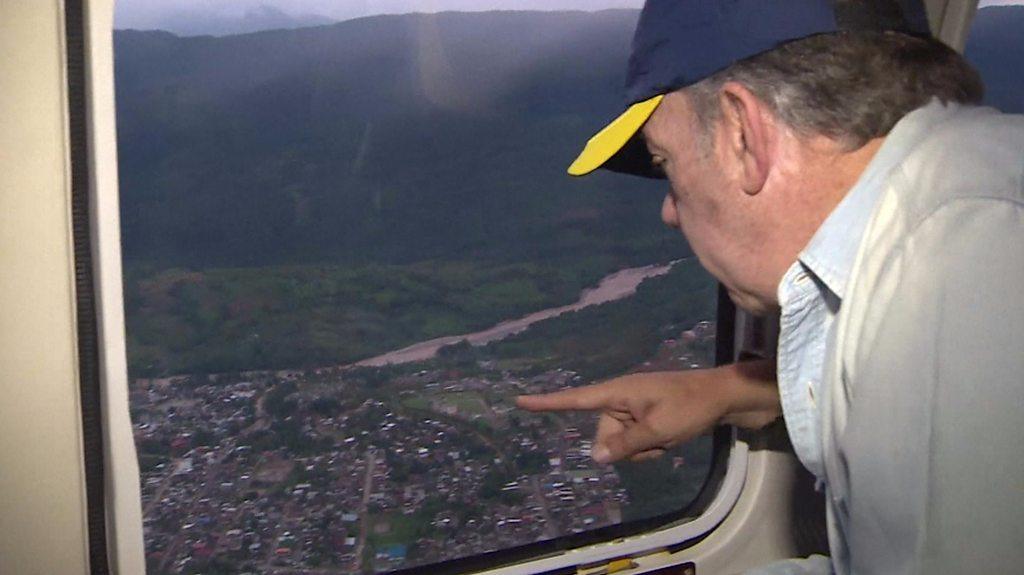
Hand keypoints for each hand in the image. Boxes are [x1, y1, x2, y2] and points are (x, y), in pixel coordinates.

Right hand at [515, 360, 779, 463]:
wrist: (727, 398)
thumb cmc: (691, 408)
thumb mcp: (657, 430)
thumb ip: (624, 444)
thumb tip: (595, 456)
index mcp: (619, 391)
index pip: (575, 399)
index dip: (546, 403)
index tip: (518, 400)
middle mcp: (622, 397)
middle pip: (603, 432)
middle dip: (623, 446)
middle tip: (655, 442)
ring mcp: (636, 407)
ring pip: (621, 441)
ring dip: (639, 449)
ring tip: (666, 440)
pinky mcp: (649, 416)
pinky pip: (636, 440)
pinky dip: (650, 446)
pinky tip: (671, 441)